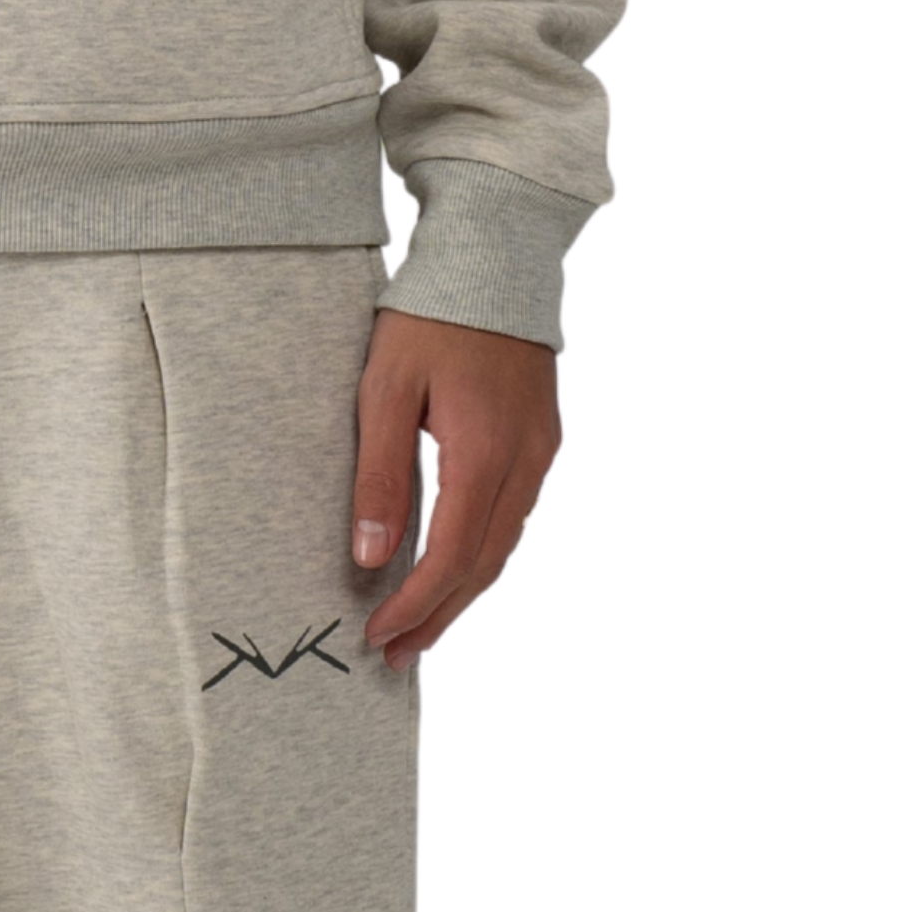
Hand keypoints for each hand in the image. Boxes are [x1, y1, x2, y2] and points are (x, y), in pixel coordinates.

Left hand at [349, 308, 561, 662]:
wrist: (497, 256)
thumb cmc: (430, 316)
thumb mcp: (384, 391)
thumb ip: (379, 476)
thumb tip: (369, 556)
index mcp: (485, 452)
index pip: (452, 555)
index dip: (416, 605)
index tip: (378, 635)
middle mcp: (525, 461)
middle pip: (485, 564)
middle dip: (440, 615)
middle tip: (396, 655)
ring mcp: (541, 451)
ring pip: (505, 544)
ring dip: (463, 591)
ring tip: (420, 627)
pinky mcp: (543, 438)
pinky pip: (515, 514)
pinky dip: (482, 553)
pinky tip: (455, 566)